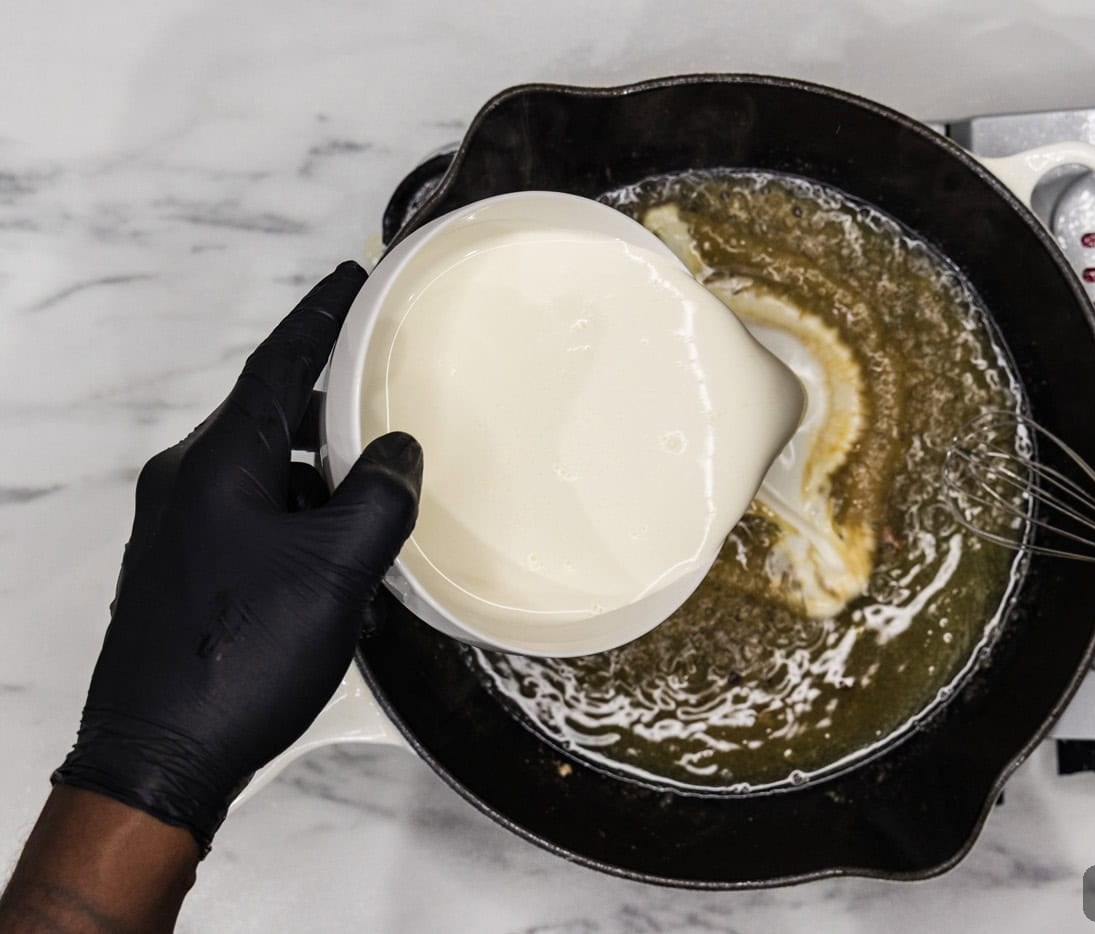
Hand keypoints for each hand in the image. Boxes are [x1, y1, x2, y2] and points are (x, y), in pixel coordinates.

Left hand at [51, 261, 422, 850]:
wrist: (158, 754)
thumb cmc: (244, 651)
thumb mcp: (336, 570)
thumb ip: (378, 499)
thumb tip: (397, 451)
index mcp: (218, 462)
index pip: (276, 365)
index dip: (319, 319)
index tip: (353, 278)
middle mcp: (187, 481)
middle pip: (266, 413)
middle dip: (327, 397)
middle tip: (386, 381)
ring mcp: (177, 528)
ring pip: (260, 467)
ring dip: (317, 464)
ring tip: (378, 474)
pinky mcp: (181, 569)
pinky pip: (250, 511)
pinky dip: (298, 507)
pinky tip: (339, 543)